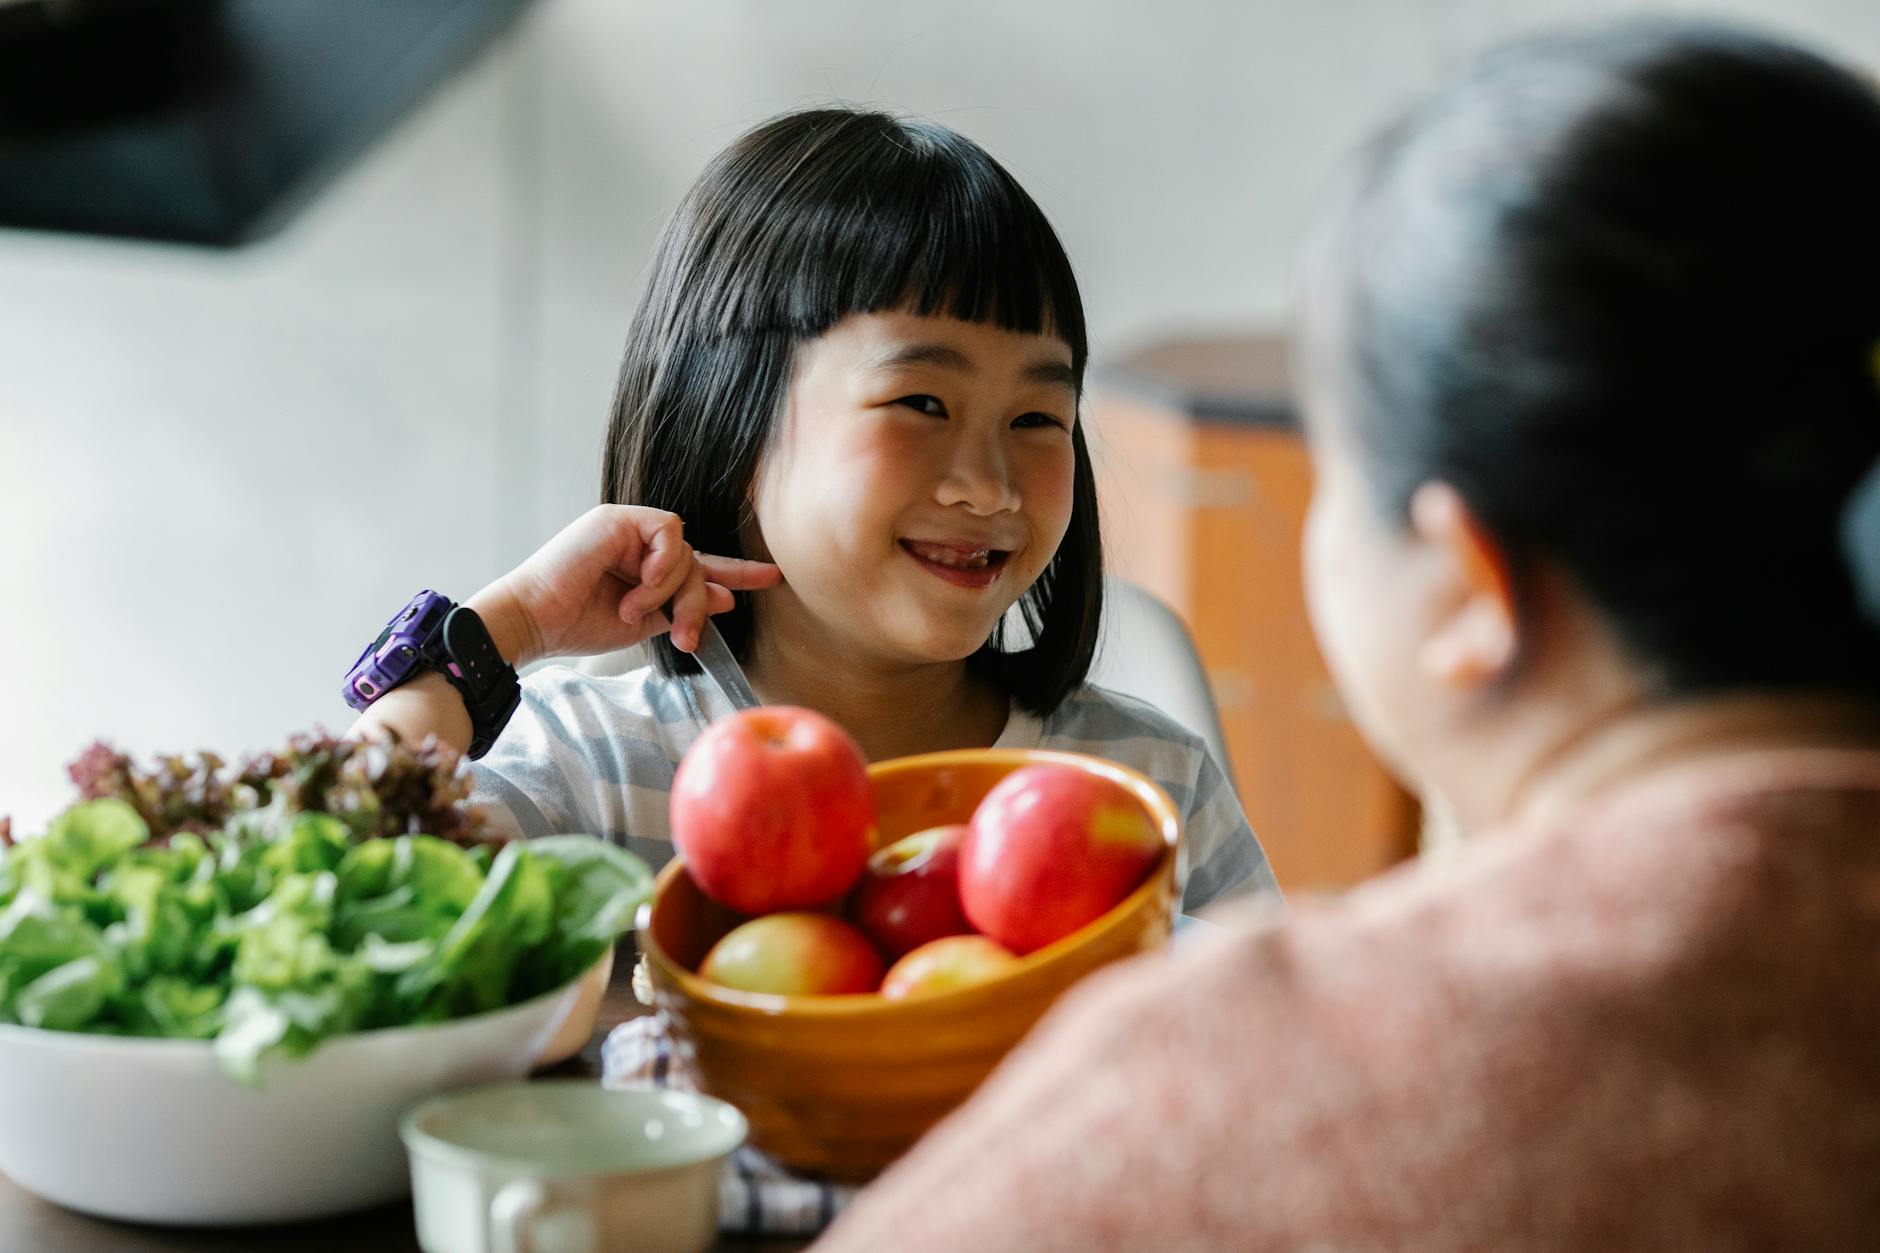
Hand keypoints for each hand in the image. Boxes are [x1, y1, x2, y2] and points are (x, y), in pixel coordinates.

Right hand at [467, 506, 781, 664]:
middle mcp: (639, 544)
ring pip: (686, 553)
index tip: (772, 578)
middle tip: (684, 635)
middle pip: (697, 564)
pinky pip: (668, 533)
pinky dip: (660, 565)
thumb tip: (727, 597)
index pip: (699, 566)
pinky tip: (639, 584)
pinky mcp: (618, 518)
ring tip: (633, 611)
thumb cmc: (577, 624)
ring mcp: (628, 528)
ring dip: (668, 592)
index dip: (736, 572)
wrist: (537, 622)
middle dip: (698, 603)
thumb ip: (682, 607)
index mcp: (645, 567)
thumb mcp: (644, 621)